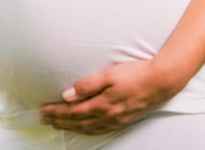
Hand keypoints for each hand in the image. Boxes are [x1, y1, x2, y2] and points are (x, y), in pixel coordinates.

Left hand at [40, 59, 174, 134]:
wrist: (161, 82)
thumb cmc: (135, 74)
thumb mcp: (109, 74)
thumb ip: (87, 85)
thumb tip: (67, 94)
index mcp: (102, 105)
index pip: (73, 111)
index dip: (56, 111)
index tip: (43, 110)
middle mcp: (107, 116)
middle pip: (77, 122)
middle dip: (59, 120)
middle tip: (44, 118)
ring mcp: (116, 120)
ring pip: (87, 128)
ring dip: (70, 126)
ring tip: (57, 124)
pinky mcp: (123, 120)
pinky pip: (99, 130)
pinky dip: (86, 130)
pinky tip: (83, 128)